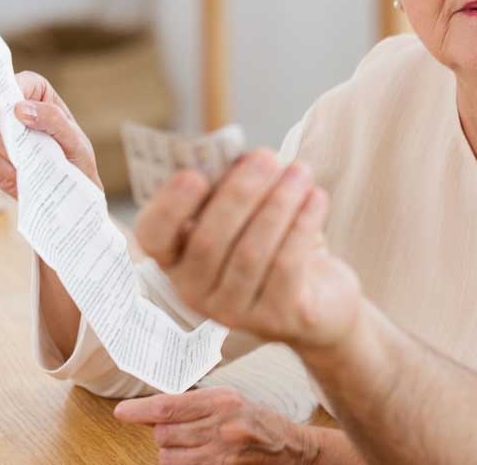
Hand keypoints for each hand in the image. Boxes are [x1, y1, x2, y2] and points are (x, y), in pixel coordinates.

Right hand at [0, 70, 102, 196]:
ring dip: (10, 154)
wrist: (69, 189)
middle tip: (28, 147)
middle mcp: (12, 107)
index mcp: (36, 92)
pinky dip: (4, 170)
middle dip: (10, 131)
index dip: (10, 93)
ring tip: (31, 163)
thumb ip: (53, 119)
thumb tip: (21, 108)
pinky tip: (21, 174)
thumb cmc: (76, 158)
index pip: (16, 82)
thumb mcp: (74, 139)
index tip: (15, 111)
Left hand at [114, 387, 319, 464]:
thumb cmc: (258, 421)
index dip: (140, 411)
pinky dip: (183, 464)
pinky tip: (197, 457)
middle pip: (164, 434)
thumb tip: (154, 410)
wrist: (291, 448)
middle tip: (179, 431)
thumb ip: (193, 404)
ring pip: (169, 457)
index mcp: (221, 400)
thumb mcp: (229, 400)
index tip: (122, 413)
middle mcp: (221, 426)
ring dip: (171, 452)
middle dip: (164, 434)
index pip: (168, 407)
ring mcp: (222, 453)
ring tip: (191, 446)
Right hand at [134, 151, 361, 350]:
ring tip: (299, 172)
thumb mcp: (246, 212)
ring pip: (250, 253)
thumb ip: (232, 187)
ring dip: (278, 205)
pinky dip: (302, 225)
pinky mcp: (277, 318)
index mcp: (176, 258)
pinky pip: (286, 266)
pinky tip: (316, 198)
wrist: (322, 298)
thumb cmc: (272, 243)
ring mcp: (234, 311)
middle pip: (208, 241)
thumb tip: (240, 159)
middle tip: (267, 158)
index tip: (194, 175)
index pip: (154, 237)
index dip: (169, 207)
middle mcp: (195, 291)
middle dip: (241, 193)